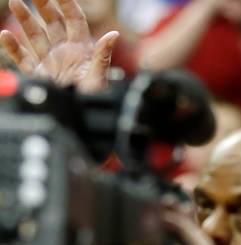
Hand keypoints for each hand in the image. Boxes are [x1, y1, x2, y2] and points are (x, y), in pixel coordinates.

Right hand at [0, 0, 118, 91]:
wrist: (80, 120)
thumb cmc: (94, 100)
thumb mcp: (100, 76)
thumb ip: (103, 55)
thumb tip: (113, 35)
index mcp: (82, 49)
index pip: (74, 20)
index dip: (66, 4)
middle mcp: (65, 52)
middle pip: (52, 23)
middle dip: (43, 6)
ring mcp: (51, 62)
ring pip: (35, 36)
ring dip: (25, 20)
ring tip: (15, 3)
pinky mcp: (39, 75)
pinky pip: (23, 58)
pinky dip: (13, 47)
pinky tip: (5, 35)